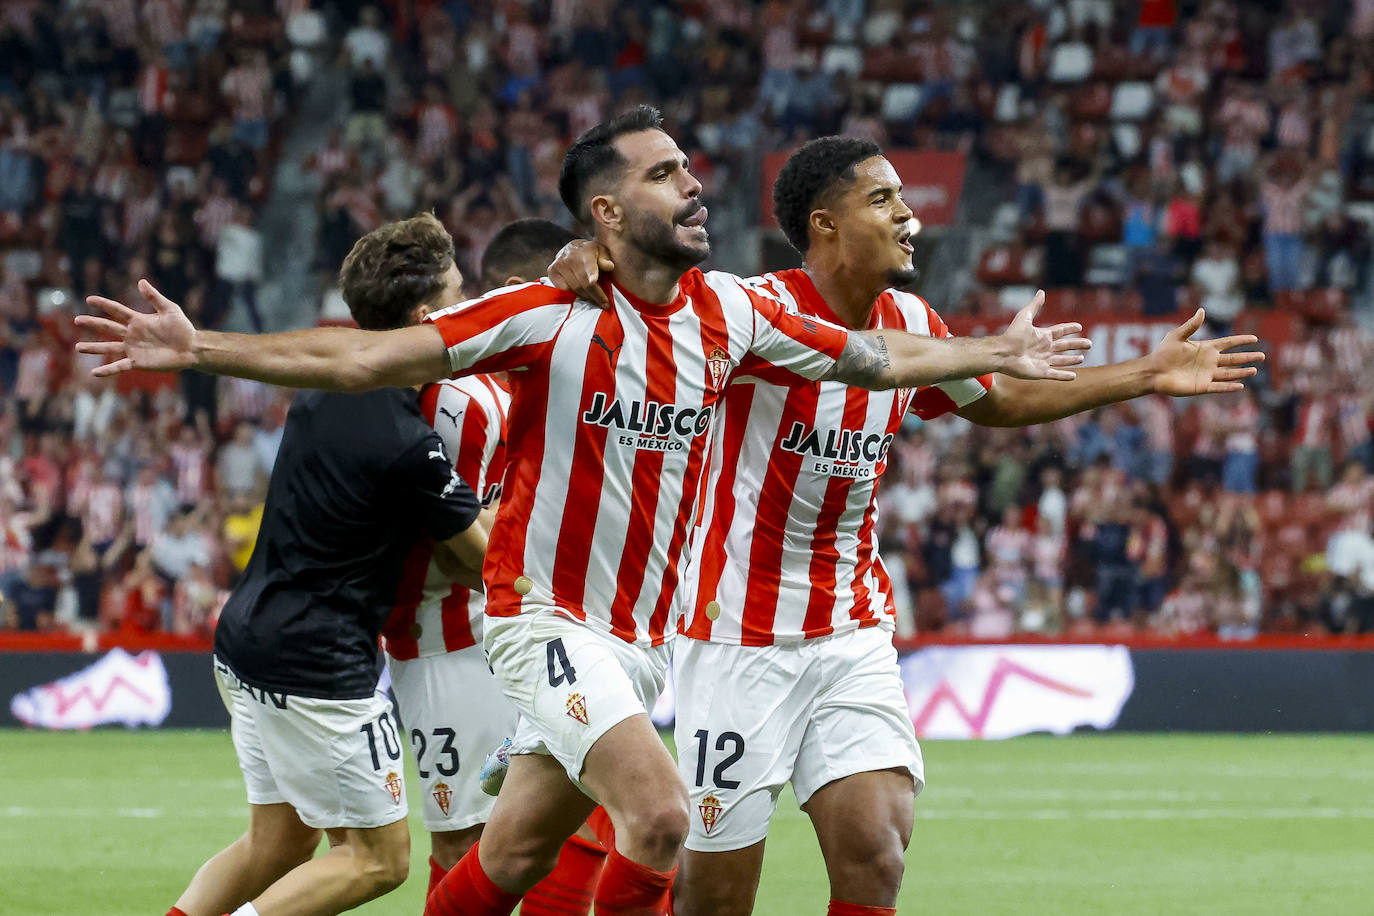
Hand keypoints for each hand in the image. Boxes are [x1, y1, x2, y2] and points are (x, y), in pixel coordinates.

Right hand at [75, 280, 196, 376]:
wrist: (191, 348)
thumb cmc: (183, 328)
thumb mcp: (169, 309)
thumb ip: (154, 297)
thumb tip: (141, 281)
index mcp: (138, 320)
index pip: (117, 310)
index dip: (104, 304)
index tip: (89, 299)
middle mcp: (132, 334)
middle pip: (108, 327)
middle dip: (92, 323)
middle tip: (77, 320)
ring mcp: (133, 348)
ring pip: (109, 347)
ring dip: (94, 348)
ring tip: (78, 347)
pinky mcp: (138, 362)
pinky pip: (119, 366)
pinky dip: (107, 370)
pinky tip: (94, 373)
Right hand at [546, 239, 614, 308]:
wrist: (572, 247)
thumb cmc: (591, 253)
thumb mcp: (602, 252)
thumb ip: (606, 259)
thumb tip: (610, 266)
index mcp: (585, 252)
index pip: (588, 266)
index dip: (590, 275)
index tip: (593, 282)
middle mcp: (570, 258)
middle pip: (583, 284)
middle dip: (595, 296)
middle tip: (604, 304)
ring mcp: (559, 264)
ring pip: (574, 289)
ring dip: (585, 297)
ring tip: (594, 299)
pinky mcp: (552, 271)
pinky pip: (564, 290)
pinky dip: (573, 295)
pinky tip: (580, 295)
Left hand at [996, 290, 1091, 380]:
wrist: (1003, 353)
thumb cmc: (1012, 335)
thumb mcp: (1025, 317)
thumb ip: (1034, 306)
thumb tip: (1041, 292)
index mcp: (1042, 336)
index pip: (1060, 331)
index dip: (1069, 329)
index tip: (1079, 327)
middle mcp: (1044, 348)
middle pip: (1064, 346)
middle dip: (1077, 345)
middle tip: (1090, 344)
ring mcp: (1043, 361)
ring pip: (1061, 360)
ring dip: (1072, 360)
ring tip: (1082, 358)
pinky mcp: (1040, 372)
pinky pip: (1055, 374)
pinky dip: (1064, 376)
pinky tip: (1074, 376)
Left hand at [1150, 308, 1264, 395]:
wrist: (1152, 372)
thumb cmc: (1162, 353)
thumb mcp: (1177, 336)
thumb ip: (1191, 325)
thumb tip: (1202, 310)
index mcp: (1205, 348)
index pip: (1228, 343)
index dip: (1241, 341)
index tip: (1254, 339)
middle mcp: (1209, 362)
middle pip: (1233, 359)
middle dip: (1247, 357)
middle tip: (1262, 356)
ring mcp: (1206, 374)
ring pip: (1229, 373)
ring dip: (1242, 372)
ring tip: (1254, 370)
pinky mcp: (1201, 386)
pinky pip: (1219, 387)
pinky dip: (1229, 387)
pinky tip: (1241, 386)